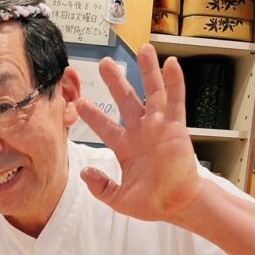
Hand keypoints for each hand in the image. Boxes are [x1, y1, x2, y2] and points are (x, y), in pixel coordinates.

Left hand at [75, 44, 201, 224]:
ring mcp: (158, 127)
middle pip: (125, 100)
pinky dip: (174, 82)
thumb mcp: (118, 199)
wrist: (176, 205)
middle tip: (104, 63)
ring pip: (151, 92)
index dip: (92, 115)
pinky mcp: (175, 127)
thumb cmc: (152, 203)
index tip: (79, 103)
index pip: (105, 126)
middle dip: (115, 81)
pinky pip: (175, 100)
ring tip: (144, 48)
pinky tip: (171, 63)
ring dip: (147, 71)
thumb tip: (84, 172)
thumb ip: (100, 187)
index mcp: (125, 148)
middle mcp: (141, 132)